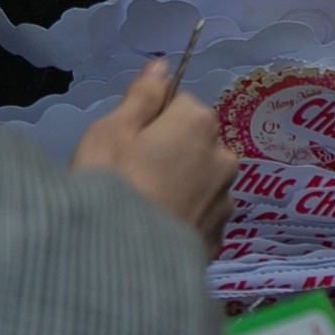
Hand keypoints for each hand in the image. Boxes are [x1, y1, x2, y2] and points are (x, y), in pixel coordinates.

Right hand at [70, 60, 238, 252]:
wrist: (121, 270)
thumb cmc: (109, 189)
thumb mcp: (110, 133)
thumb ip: (141, 97)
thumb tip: (161, 65)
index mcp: (198, 124)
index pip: (178, 104)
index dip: (149, 122)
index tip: (126, 144)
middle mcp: (223, 158)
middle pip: (194, 142)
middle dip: (169, 153)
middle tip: (129, 178)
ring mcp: (224, 202)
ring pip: (200, 180)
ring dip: (180, 187)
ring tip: (141, 211)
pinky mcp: (218, 240)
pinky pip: (199, 217)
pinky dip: (182, 220)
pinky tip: (154, 235)